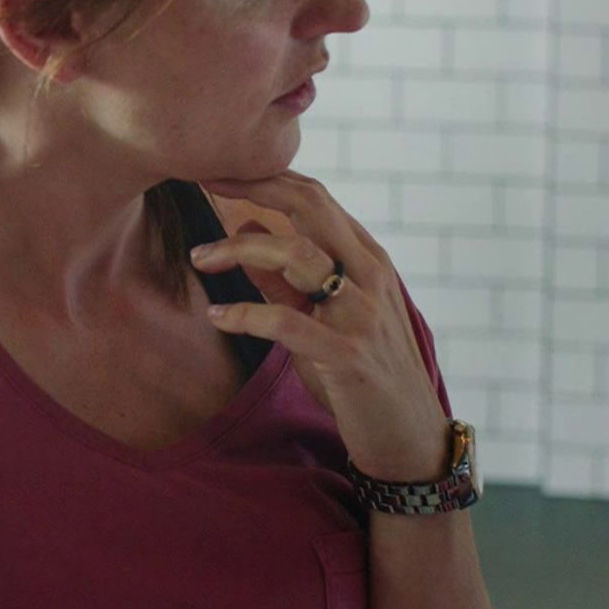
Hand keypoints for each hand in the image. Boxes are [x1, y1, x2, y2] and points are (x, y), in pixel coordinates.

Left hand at [189, 169, 450, 481]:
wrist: (408, 436)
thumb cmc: (362, 372)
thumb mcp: (324, 315)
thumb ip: (284, 275)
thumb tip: (242, 225)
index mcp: (368, 259)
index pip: (316, 199)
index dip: (266, 178)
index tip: (219, 172)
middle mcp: (370, 275)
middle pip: (311, 207)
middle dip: (254, 186)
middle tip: (205, 182)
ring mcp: (362, 312)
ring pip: (297, 254)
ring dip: (239, 250)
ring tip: (199, 258)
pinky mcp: (347, 353)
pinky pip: (287, 321)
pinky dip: (246, 315)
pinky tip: (218, 317)